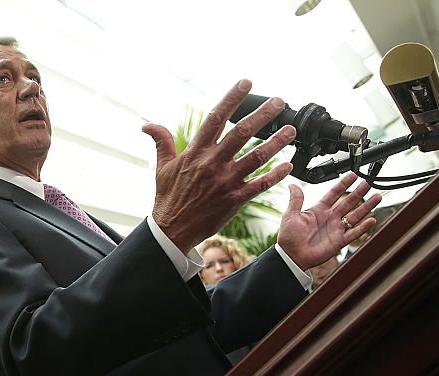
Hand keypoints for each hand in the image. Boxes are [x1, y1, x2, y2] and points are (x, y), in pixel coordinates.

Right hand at [142, 80, 295, 251]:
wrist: (172, 230)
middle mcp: (212, 164)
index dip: (232, 98)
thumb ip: (162, 142)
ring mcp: (225, 181)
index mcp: (195, 153)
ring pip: (256, 157)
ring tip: (291, 130)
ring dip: (276, 142)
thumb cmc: (168, 198)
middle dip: (263, 115)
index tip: (246, 83)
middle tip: (279, 102)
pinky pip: (260, 184)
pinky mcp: (235, 199)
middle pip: (242, 133)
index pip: (215, 118)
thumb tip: (147, 124)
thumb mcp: (162, 168)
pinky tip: (289, 165)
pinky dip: (276, 175)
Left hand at [277, 172, 379, 269]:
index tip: (353, 175)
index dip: (343, 184)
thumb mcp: (290, 215)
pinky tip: (371, 219)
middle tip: (368, 182)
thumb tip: (293, 185)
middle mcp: (329, 218)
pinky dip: (363, 227)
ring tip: (377, 196)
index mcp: (318, 210)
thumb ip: (295, 200)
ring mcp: (335, 229)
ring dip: (366, 206)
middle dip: (359, 192)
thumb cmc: (289, 238)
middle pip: (348, 202)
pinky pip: (354, 233)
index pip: (334, 193)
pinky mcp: (339, 241)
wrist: (291, 256)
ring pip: (355, 215)